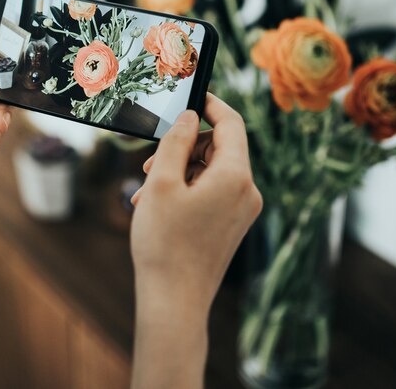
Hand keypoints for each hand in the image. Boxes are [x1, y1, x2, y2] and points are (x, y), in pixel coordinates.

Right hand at [129, 94, 261, 387]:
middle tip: (149, 162)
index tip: (190, 95)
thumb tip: (190, 117)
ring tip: (147, 192)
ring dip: (180, 171)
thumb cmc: (165, 243)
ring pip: (212, 171)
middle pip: (220, 147)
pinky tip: (158, 206)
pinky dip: (187, 190)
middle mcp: (248, 191)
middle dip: (185, 147)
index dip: (211, 104)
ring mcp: (243, 211)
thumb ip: (176, 141)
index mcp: (236, 175)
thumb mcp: (161, 182)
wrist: (174, 301)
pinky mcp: (233, 225)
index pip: (232, 123)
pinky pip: (213, 192)